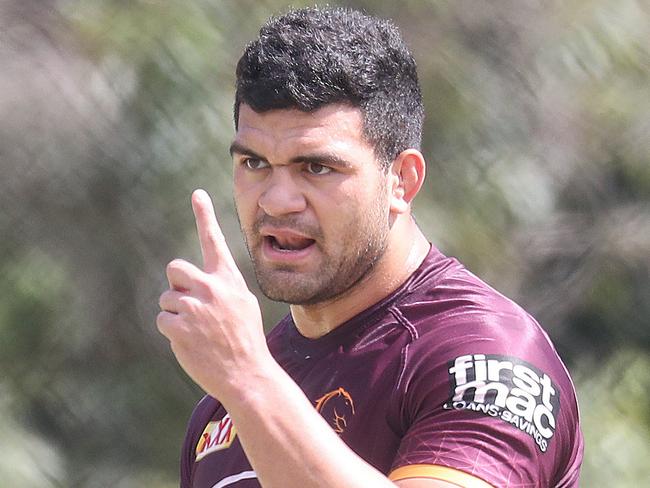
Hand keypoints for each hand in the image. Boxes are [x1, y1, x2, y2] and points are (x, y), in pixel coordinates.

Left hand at [157, 189, 268, 400]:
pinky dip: (172, 331)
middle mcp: (211, 287)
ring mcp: (194, 307)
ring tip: (197, 331)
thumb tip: (196, 280)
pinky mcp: (179, 327)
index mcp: (228, 280)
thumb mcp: (243, 304)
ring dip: (176, 313)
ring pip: (168, 297)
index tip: (197, 194)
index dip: (205, 215)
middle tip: (191, 304)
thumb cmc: (245, 339)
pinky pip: (163, 319)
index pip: (213, 241)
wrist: (247, 374)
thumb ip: (222, 287)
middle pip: (175, 268)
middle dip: (177, 285)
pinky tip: (191, 342)